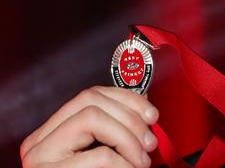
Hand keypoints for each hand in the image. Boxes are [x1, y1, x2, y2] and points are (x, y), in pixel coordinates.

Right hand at [20, 86, 158, 167]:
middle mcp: (41, 141)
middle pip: (90, 101)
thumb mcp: (106, 153)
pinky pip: (100, 156)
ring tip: (141, 160)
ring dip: (128, 137)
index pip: (91, 94)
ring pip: (92, 118)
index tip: (152, 115)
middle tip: (151, 143)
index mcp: (55, 131)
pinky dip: (124, 163)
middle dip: (130, 117)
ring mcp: (41, 158)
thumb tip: (144, 108)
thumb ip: (118, 130)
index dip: (127, 99)